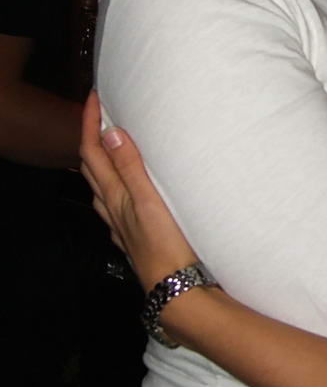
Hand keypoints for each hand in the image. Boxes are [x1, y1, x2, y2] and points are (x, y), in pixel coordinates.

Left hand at [80, 91, 198, 290]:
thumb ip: (131, 168)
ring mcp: (122, 225)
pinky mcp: (135, 237)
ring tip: (109, 147)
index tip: (94, 97)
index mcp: (115, 197)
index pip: (93, 152)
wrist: (176, 289)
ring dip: (101, 164)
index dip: (89, 123)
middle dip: (91, 138)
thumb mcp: (149, 202)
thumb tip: (112, 133)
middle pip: (92, 168)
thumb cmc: (166, 247)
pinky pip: (115, 206)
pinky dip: (114, 189)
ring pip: (101, 189)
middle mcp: (113, 210)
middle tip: (100, 114)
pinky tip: (124, 194)